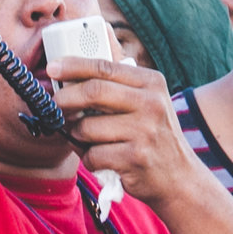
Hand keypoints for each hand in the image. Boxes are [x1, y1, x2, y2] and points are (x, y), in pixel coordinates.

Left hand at [49, 56, 204, 210]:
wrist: (180, 179)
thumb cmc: (154, 136)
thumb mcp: (147, 101)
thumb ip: (119, 81)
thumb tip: (83, 54)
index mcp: (152, 82)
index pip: (104, 66)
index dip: (73, 66)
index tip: (52, 68)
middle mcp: (151, 103)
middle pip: (93, 92)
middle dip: (66, 99)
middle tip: (56, 106)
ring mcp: (145, 131)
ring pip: (87, 127)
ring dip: (78, 136)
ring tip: (89, 141)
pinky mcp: (135, 158)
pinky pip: (93, 155)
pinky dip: (89, 159)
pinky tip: (103, 160)